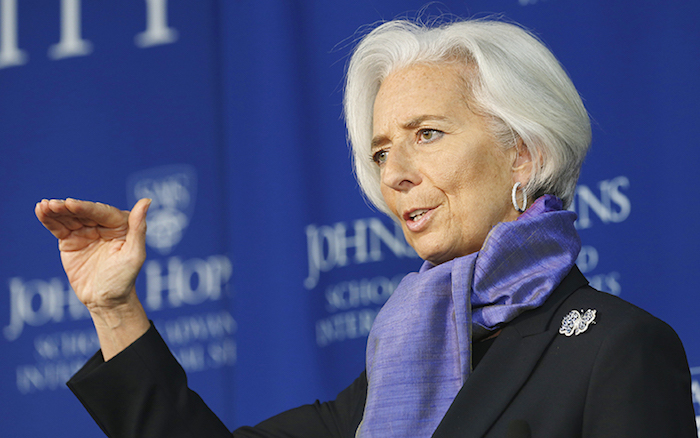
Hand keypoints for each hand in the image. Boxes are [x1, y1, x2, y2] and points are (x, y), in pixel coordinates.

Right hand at [36, 198, 151, 359]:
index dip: (86, 208)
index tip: (70, 203)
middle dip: (66, 207)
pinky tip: (41, 211)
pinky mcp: (70, 241)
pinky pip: (59, 228)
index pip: (102, 212)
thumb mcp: (134, 255)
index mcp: (121, 225)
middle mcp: (103, 225)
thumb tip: (146, 201)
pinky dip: (49, 219)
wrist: (106, 302)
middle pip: (83, 212)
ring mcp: (86, 232)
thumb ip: (139, 228)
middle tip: (52, 204)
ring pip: (69, 217)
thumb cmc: (124, 280)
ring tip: (43, 206)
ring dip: (55, 210)